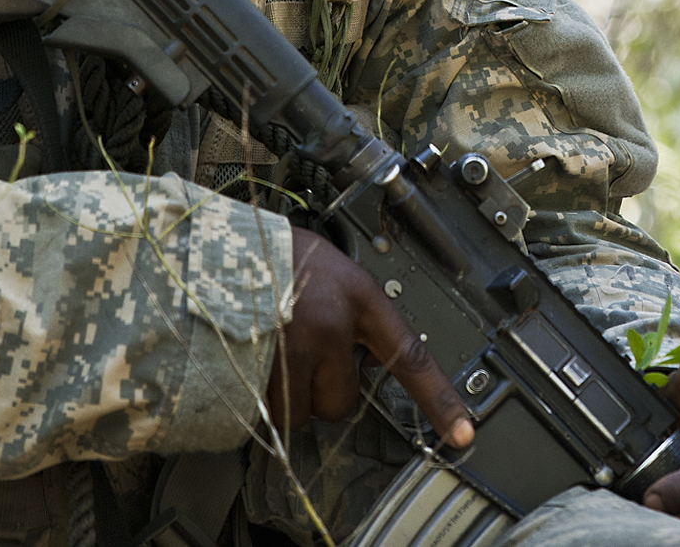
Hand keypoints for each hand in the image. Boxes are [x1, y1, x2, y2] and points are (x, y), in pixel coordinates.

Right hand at [268, 228, 474, 448]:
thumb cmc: (274, 255)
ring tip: (273, 354)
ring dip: (288, 396)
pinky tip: (252, 363)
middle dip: (321, 389)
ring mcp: (293, 349)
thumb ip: (352, 313)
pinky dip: (259, 398)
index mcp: (358, 297)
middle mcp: (332, 326)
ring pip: (302, 412)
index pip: (409, 356)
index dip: (438, 399)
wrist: (218, 246)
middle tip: (301, 356)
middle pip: (342, 401)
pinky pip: (268, 411)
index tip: (461, 434)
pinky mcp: (257, 368)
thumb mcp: (330, 271)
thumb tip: (363, 359)